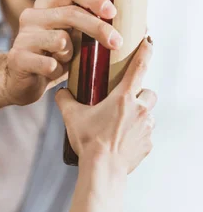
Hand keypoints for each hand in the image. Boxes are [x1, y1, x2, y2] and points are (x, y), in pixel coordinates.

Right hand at [5, 0, 121, 104]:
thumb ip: (94, 28)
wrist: (21, 81)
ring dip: (70, 55)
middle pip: (70, 14)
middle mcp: (32, 15)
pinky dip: (56, 70)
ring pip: (60, 40)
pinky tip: (53, 72)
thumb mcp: (74, 38)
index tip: (113, 12)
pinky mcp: (18, 57)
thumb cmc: (54, 57)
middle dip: (98, 28)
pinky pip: (48, 63)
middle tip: (116, 42)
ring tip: (65, 62)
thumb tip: (142, 26)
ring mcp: (23, 35)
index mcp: (47, 4)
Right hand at [56, 39, 155, 172]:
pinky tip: (122, 140)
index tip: (149, 41)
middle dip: (139, 95)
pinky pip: (145, 134)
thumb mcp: (71, 116)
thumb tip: (61, 91)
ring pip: (148, 114)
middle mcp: (140, 110)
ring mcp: (146, 128)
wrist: (102, 170)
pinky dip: (137, 134)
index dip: (145, 51)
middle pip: (147, 93)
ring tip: (120, 124)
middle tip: (124, 102)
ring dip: (138, 115)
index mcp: (123, 98)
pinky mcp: (148, 144)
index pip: (139, 67)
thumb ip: (65, 99)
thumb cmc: (89, 142)